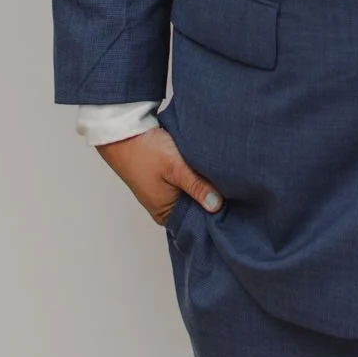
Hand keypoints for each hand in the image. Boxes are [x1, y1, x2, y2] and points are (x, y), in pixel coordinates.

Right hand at [97, 128, 222, 226]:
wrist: (124, 133)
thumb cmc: (146, 152)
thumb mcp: (175, 168)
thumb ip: (196, 186)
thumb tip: (216, 206)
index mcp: (165, 213)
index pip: (196, 222)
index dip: (214, 214)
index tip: (233, 204)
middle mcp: (165, 208)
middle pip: (195, 209)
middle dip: (211, 199)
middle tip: (234, 189)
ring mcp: (164, 194)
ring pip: (191, 195)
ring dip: (203, 186)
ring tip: (224, 179)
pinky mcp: (165, 180)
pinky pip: (185, 185)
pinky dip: (195, 179)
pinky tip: (207, 171)